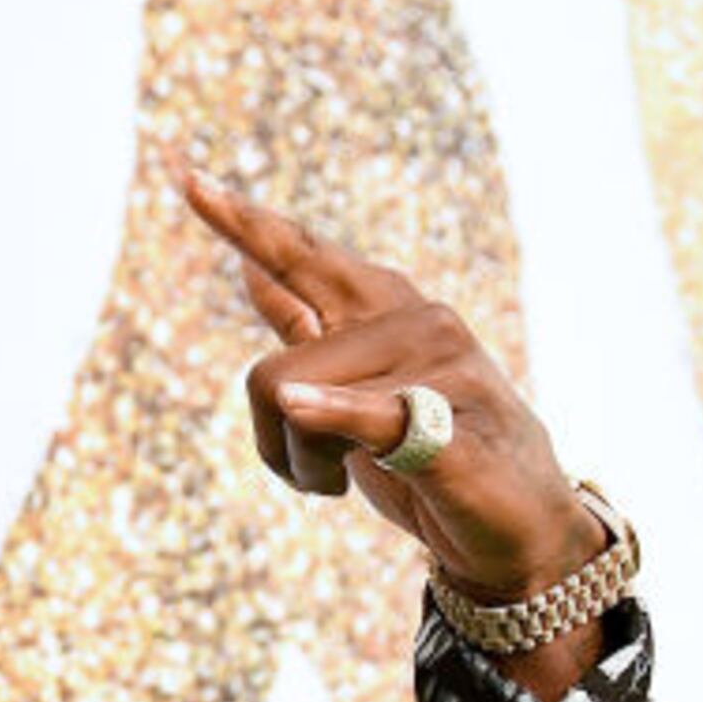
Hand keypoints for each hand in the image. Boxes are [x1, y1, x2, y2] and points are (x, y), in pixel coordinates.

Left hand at [176, 163, 608, 601]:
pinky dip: (330, 415)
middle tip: (301, 467)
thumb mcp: (358, 385)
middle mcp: (414, 322)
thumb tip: (252, 270)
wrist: (517, 524)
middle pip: (280, 353)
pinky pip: (367, 414)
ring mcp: (439, 367)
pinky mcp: (451, 425)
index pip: (302, 257)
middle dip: (266, 417)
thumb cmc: (431, 456)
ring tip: (348, 488)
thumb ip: (312, 328)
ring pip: (298, 397)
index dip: (244, 224)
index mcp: (386, 309)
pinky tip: (302, 407)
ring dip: (301, 465)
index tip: (185, 178)